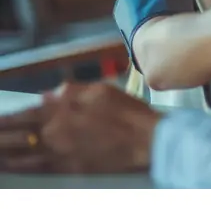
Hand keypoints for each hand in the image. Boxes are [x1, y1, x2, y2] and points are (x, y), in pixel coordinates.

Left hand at [0, 82, 161, 173]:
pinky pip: (35, 169)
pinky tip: (9, 166)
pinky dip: (17, 167)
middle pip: (16, 135)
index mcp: (62, 108)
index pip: (24, 114)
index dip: (6, 119)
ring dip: (2, 152)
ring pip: (20, 154)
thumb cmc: (128, 113)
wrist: (146, 141)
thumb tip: (48, 95)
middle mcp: (55, 131)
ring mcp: (60, 152)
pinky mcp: (68, 169)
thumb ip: (71, 90)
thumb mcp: (101, 90)